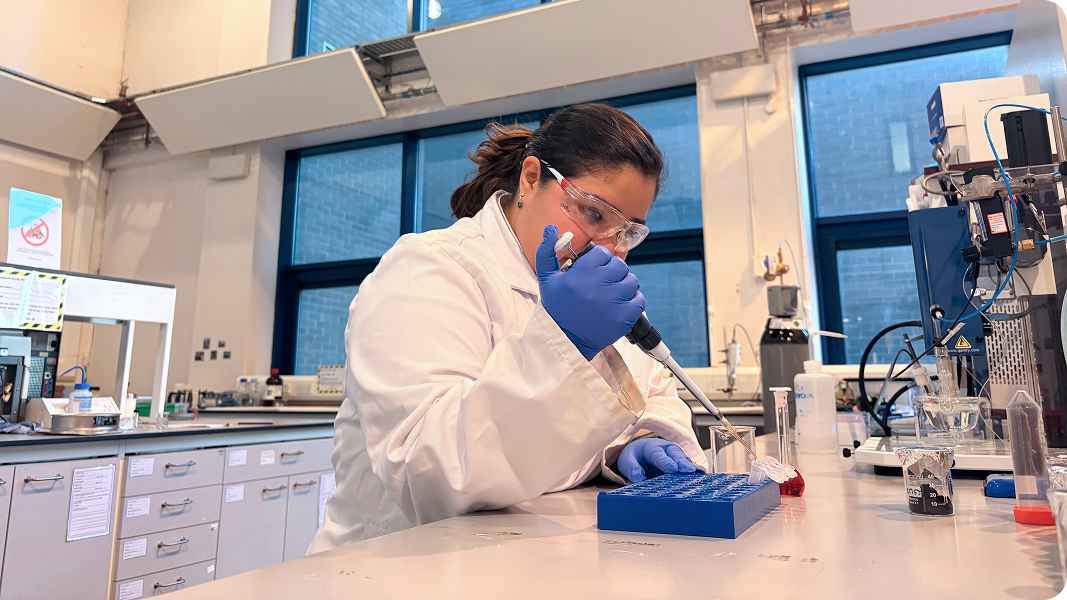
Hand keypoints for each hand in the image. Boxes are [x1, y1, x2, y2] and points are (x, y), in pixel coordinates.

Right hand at [535, 225, 644, 359]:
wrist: (564, 340)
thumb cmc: (556, 308)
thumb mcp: (547, 278)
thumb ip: (548, 251)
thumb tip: (551, 227)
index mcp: (581, 273)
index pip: (603, 253)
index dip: (599, 260)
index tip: (594, 270)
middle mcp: (598, 285)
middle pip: (619, 265)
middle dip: (613, 272)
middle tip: (603, 282)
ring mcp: (613, 302)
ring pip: (632, 281)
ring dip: (624, 286)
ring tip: (611, 294)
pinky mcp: (624, 318)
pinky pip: (639, 300)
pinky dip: (633, 301)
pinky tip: (619, 305)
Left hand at [618, 438, 697, 482]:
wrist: (641, 455)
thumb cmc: (635, 458)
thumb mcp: (627, 461)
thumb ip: (631, 468)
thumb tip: (638, 477)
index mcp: (652, 448)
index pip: (658, 455)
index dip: (665, 462)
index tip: (672, 469)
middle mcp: (667, 450)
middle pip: (676, 455)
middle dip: (683, 462)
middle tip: (689, 470)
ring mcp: (677, 457)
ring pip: (686, 461)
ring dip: (692, 468)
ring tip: (700, 475)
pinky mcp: (683, 466)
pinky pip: (690, 469)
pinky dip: (696, 473)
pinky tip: (704, 479)